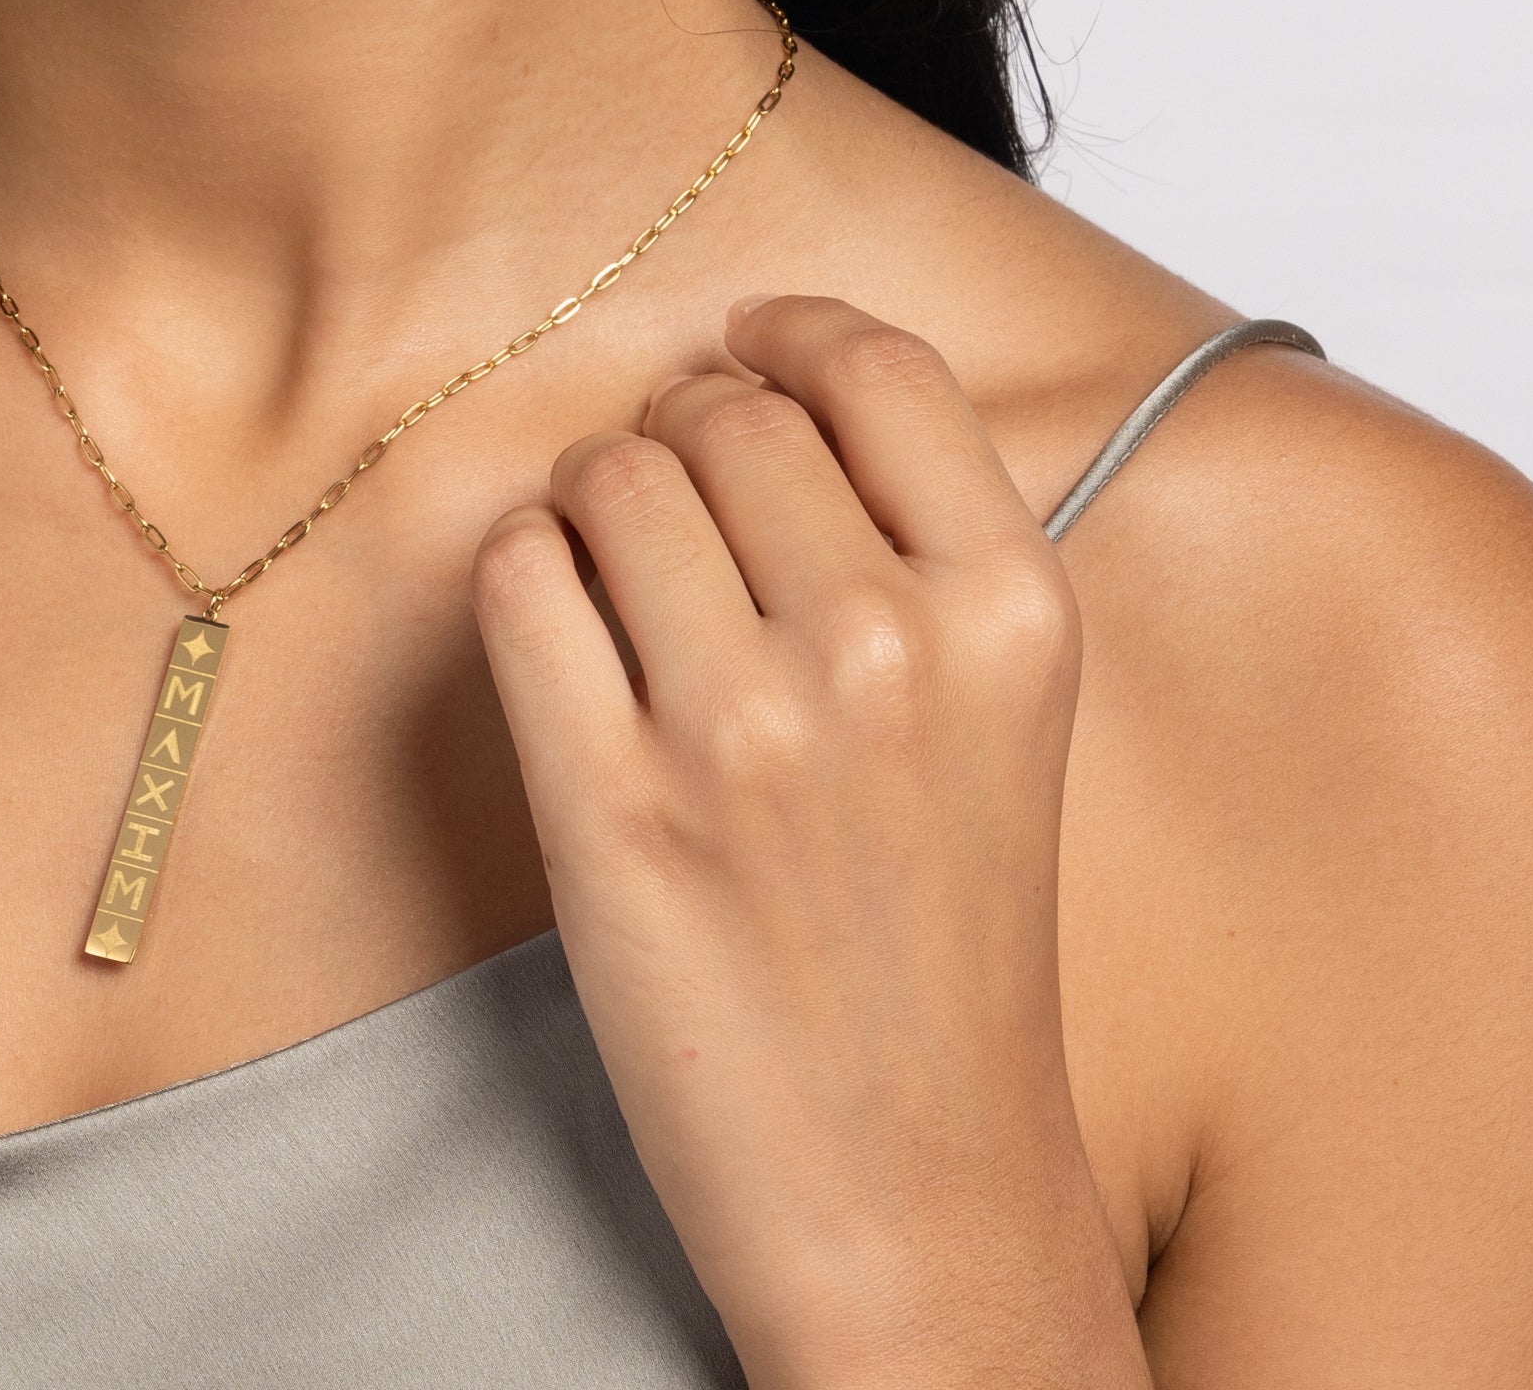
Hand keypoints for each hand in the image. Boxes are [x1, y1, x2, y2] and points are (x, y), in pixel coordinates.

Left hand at [472, 297, 1147, 1389]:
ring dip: (593, 500)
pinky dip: (523, 573)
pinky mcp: (611, 804)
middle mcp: (889, 647)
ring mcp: (746, 727)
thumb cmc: (945, 943)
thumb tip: (766, 376)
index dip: (786, 338)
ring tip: (619, 583)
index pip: (874, 366)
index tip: (746, 350)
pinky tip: (563, 633)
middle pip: (723, 409)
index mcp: (1013, 613)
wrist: (915, 1194)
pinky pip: (518, 574)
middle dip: (683, 432)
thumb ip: (917, 542)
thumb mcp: (1005, 716)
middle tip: (682, 515)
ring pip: (611, 472)